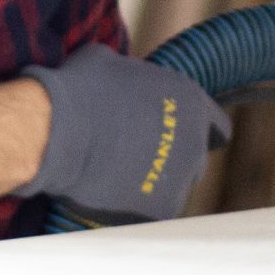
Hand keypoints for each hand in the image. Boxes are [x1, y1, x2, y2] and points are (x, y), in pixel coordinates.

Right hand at [16, 44, 230, 222]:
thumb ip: (133, 78)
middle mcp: (194, 142)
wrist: (58, 129)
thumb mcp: (110, 63)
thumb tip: (123, 80)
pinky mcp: (159, 210)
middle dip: (170, 160)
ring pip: (171, 189)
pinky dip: (133, 207)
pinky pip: (151, 211)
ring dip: (151, 184)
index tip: (174, 136)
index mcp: (191, 102)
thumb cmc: (80, 88)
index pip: (216, 127)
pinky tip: (108, 194)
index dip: (193, 130)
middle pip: (193, 161)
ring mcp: (179, 180)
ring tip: (113, 177)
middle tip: (133, 157)